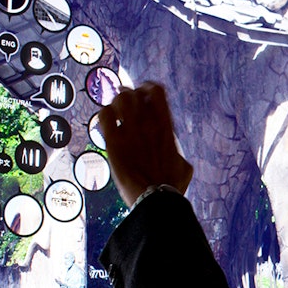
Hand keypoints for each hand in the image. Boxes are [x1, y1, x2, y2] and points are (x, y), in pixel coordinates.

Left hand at [98, 82, 193, 206]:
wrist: (155, 199)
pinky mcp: (113, 143)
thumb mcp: (184, 166)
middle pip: (134, 92)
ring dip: (116, 103)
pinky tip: (108, 125)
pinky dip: (105, 115)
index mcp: (166, 126)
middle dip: (129, 96)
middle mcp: (147, 123)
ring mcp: (130, 132)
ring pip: (118, 99)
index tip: (145, 96)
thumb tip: (174, 154)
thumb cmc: (171, 186)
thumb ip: (176, 152)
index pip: (156, 91)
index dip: (148, 89)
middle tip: (126, 106)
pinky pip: (104, 115)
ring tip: (116, 114)